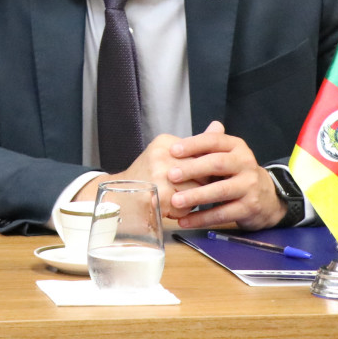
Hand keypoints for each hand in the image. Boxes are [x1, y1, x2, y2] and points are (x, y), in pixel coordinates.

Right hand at [74, 132, 201, 214]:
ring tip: (177, 197)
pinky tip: (170, 207)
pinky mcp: (160, 197)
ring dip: (192, 199)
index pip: (201, 152)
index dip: (205, 167)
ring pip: (196, 191)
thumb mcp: (168, 152)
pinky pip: (186, 208)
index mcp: (166, 143)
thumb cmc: (148, 174)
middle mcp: (162, 156)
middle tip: (191, 188)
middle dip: (201, 184)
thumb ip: (195, 143)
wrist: (119, 195)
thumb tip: (218, 126)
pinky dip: (182, 212)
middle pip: (202, 172)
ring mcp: (160, 177)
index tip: (203, 174)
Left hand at [164, 121, 283, 229]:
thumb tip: (174, 142)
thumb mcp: (226, 155)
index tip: (172, 151)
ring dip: (196, 196)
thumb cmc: (236, 173)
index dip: (193, 144)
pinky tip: (185, 221)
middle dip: (193, 169)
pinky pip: (222, 214)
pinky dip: (201, 219)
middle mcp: (245, 163)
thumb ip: (205, 147)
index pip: (214, 141)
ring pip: (220, 191)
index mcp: (237, 146)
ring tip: (175, 201)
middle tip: (171, 175)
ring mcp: (249, 186)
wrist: (267, 197)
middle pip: (217, 164)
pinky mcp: (249, 208)